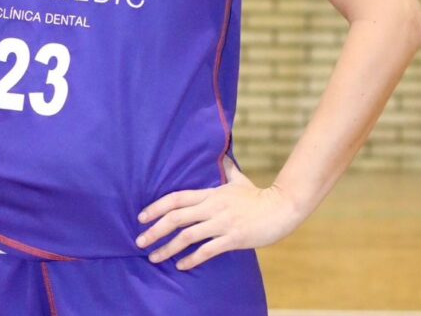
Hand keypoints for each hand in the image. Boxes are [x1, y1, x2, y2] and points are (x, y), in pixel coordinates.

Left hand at [135, 156, 302, 270]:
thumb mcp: (238, 179)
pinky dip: (192, 259)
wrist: (281, 208)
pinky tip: (181, 265)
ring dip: (168, 247)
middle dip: (155, 230)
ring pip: (188, 235)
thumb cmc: (258, 195)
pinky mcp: (233, 238)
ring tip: (154, 257)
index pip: (177, 198)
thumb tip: (223, 154)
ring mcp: (222, 223)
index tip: (142, 217)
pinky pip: (207, 250)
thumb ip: (227, 169)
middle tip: (139, 241)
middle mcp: (212, 207)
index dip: (157, 206)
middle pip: (177, 217)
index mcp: (210, 194)